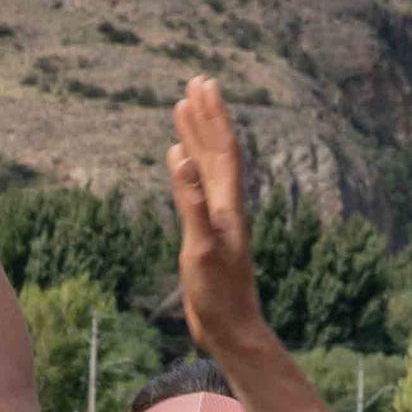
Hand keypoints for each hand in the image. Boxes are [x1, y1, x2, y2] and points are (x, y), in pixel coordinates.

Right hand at [165, 78, 270, 355]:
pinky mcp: (206, 231)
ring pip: (207, 166)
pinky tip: (180, 158)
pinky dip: (188, 167)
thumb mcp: (200, 250)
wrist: (231, 329)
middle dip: (207, 116)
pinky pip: (197, 188)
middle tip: (197, 82)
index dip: (213, 116)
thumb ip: (191, 203)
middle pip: (217, 150)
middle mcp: (225, 205)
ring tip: (185, 108)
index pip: (222, 150)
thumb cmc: (218, 295)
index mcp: (227, 205)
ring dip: (197, 136)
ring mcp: (217, 217)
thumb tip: (181, 158)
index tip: (202, 86)